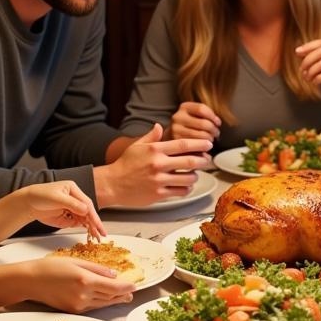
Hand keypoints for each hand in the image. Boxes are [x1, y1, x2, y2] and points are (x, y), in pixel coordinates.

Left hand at [16, 181, 104, 236]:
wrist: (27, 204)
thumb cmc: (40, 196)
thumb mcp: (57, 198)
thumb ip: (73, 204)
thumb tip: (86, 210)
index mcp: (74, 190)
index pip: (87, 204)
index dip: (94, 215)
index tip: (99, 225)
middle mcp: (74, 199)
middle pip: (87, 212)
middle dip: (95, 223)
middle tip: (101, 234)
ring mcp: (71, 209)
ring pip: (84, 219)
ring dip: (90, 228)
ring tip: (96, 237)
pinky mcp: (66, 217)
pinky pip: (76, 223)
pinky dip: (82, 228)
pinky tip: (88, 232)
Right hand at [28, 257, 135, 311]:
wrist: (31, 282)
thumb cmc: (51, 267)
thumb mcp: (76, 262)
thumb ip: (97, 269)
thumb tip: (114, 275)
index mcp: (86, 280)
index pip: (114, 287)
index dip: (126, 287)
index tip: (135, 286)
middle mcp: (83, 295)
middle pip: (110, 297)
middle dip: (123, 294)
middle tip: (132, 292)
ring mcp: (78, 305)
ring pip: (102, 304)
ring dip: (114, 300)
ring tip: (124, 297)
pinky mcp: (73, 310)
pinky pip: (92, 307)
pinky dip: (101, 303)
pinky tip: (106, 299)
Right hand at [98, 123, 212, 207]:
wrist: (111, 184)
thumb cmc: (124, 164)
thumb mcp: (136, 146)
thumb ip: (150, 137)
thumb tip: (159, 126)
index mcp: (155, 150)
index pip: (183, 145)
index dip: (199, 144)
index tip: (208, 144)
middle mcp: (158, 164)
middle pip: (190, 162)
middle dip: (203, 161)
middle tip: (207, 160)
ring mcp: (158, 180)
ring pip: (188, 179)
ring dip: (195, 176)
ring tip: (194, 174)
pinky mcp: (158, 194)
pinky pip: (180, 192)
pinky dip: (187, 189)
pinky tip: (186, 186)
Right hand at [170, 101, 220, 141]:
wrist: (171, 138)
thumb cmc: (189, 126)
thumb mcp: (194, 114)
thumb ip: (205, 115)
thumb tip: (217, 122)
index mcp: (184, 107)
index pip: (202, 109)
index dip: (213, 117)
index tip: (218, 123)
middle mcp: (178, 117)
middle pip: (203, 123)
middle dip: (214, 130)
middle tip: (216, 134)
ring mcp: (175, 130)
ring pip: (201, 136)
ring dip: (210, 139)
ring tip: (210, 140)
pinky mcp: (177, 143)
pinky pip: (196, 145)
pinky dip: (203, 146)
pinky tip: (204, 146)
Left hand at [295, 39, 320, 106]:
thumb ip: (318, 58)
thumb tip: (299, 52)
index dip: (308, 46)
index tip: (297, 52)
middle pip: (320, 52)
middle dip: (307, 60)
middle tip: (302, 70)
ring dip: (310, 71)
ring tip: (307, 78)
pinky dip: (316, 79)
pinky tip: (315, 82)